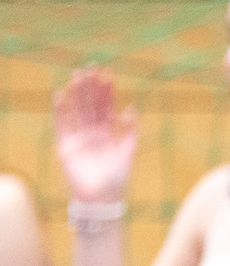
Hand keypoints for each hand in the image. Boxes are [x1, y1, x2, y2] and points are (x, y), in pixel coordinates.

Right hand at [53, 69, 138, 205]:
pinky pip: (62, 124)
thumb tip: (132, 109)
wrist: (101, 198)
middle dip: (91, 87)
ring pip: (77, 110)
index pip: (107, 106)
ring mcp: (79, 137)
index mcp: (109, 132)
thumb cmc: (117, 178)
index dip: (108, 90)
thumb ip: (130, 131)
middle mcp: (93, 132)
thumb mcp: (128, 152)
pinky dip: (61, 111)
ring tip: (76, 76)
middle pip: (91, 104)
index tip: (108, 73)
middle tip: (90, 67)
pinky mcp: (66, 145)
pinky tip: (60, 95)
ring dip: (77, 94)